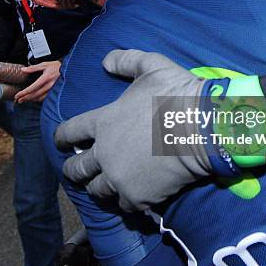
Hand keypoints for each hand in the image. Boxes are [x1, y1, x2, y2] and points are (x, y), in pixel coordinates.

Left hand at [15, 60, 60, 102]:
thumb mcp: (45, 64)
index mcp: (46, 78)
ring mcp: (52, 90)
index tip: (17, 95)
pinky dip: (38, 100)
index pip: (32, 88)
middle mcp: (49, 85)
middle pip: (35, 95)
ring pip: (40, 98)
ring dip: (31, 100)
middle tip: (18, 100)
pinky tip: (34, 99)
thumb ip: (33, 68)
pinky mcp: (55, 92)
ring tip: (24, 100)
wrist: (69, 69)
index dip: (24, 93)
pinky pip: (45, 98)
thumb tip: (23, 70)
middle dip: (25, 98)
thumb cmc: (57, 66)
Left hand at [54, 50, 211, 210]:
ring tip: (105, 185)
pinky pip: (123, 205)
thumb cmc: (176, 94)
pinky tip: (131, 196)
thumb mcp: (151, 65)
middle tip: (76, 170)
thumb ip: (125, 60)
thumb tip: (105, 61)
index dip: (63, 137)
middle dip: (73, 169)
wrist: (203, 128)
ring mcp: (119, 178)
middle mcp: (104, 153)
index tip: (62, 142)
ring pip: (97, 190)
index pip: (69, 132)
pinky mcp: (138, 197)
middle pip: (76, 169)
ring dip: (99, 186)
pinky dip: (125, 201)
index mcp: (102, 122)